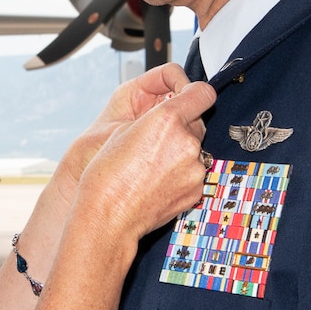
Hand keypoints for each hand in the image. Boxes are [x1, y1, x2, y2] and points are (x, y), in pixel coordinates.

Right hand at [56, 62, 194, 193]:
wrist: (109, 216)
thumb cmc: (107, 176)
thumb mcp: (123, 130)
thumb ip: (155, 118)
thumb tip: (171, 114)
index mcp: (167, 119)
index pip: (202, 93)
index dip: (194, 94)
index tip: (187, 98)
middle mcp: (186, 142)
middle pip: (198, 123)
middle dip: (182, 127)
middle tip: (158, 140)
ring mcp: (194, 168)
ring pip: (195, 150)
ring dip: (180, 152)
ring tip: (152, 167)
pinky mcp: (196, 190)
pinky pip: (193, 173)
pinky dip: (180, 174)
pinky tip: (157, 182)